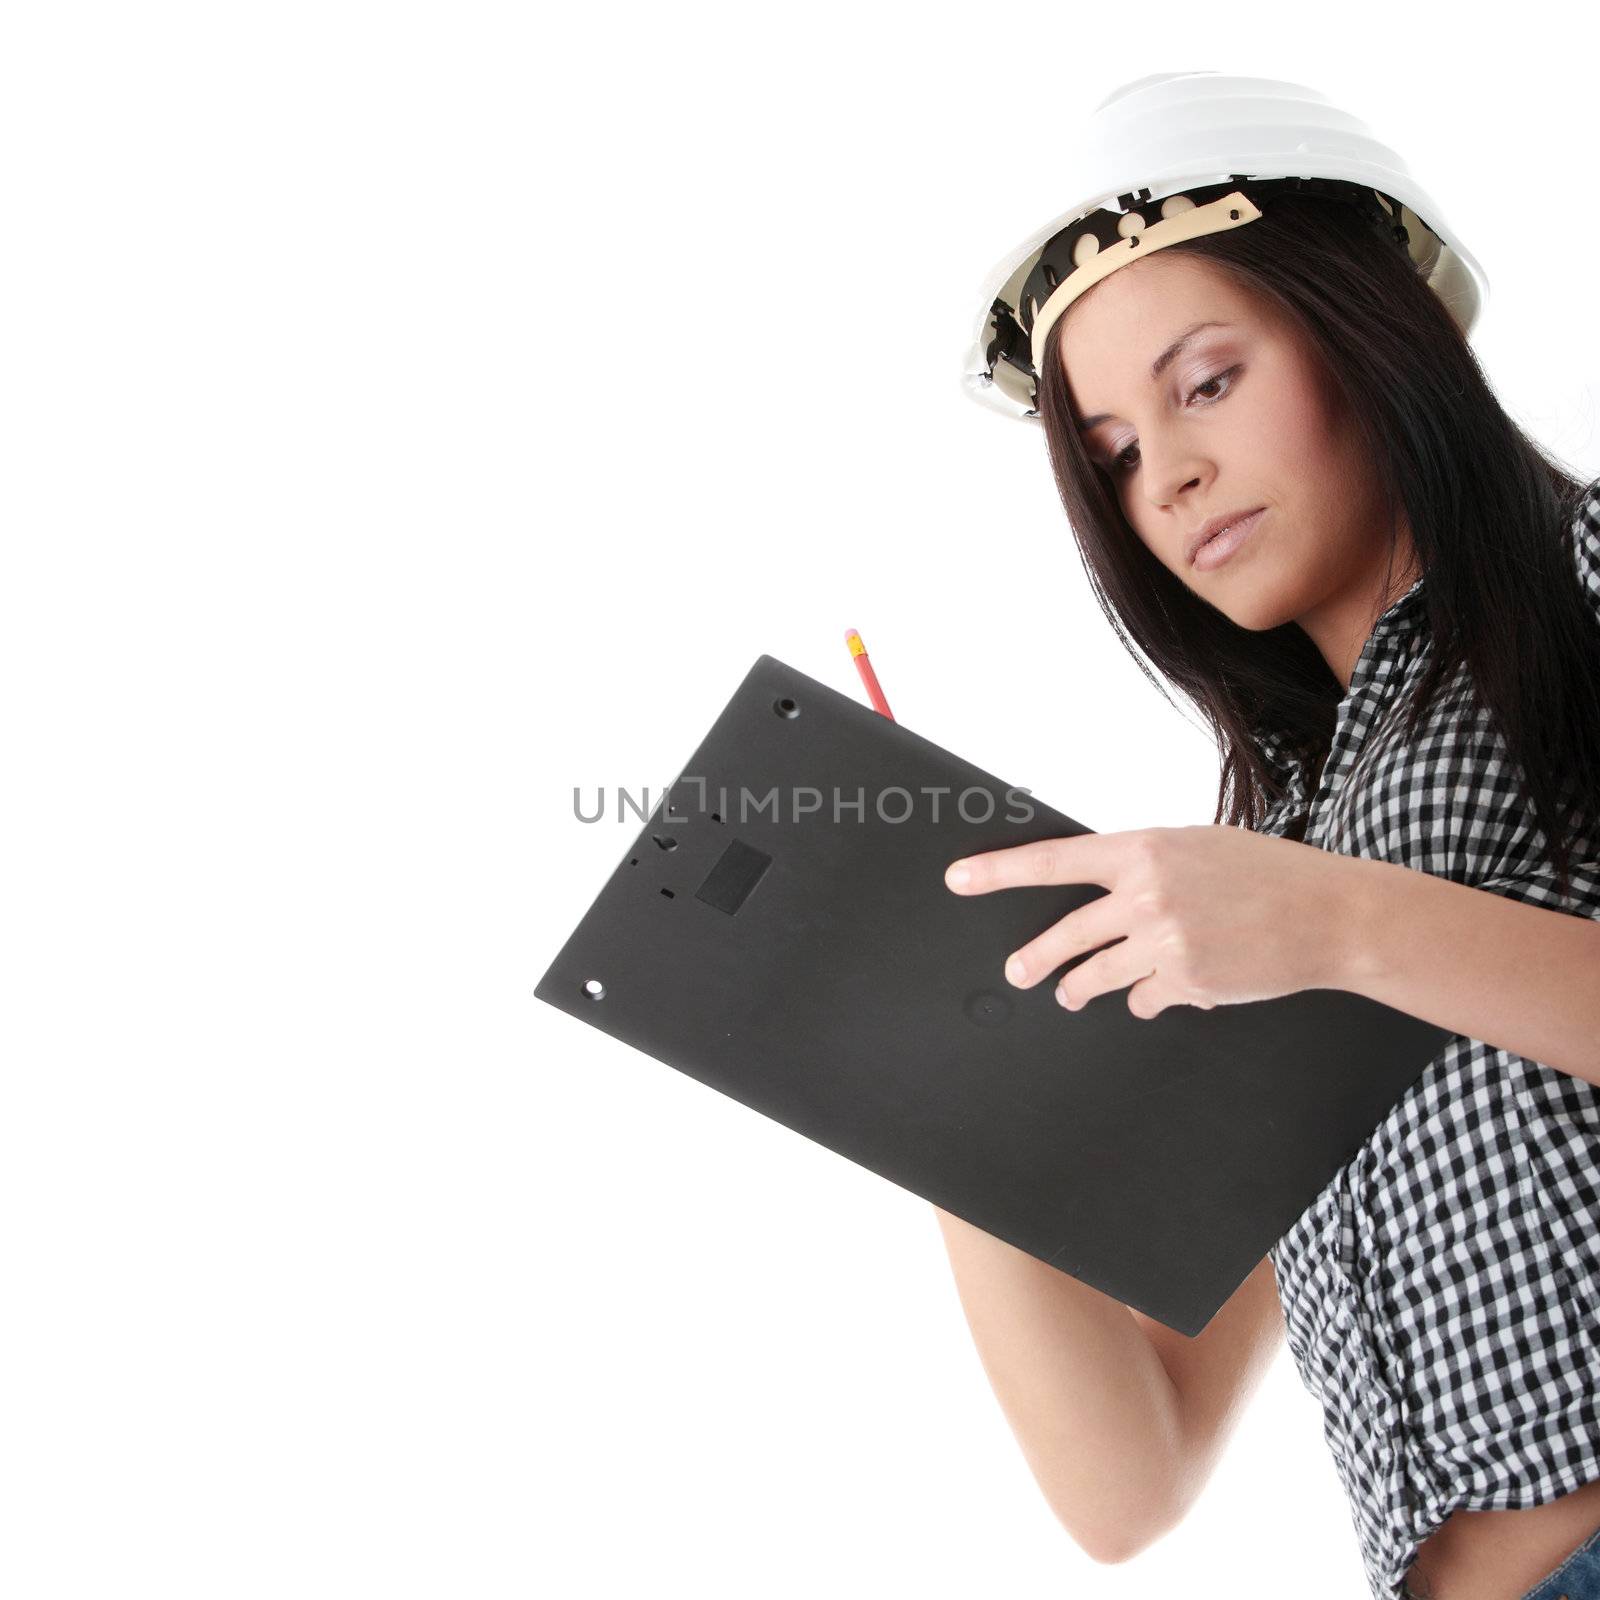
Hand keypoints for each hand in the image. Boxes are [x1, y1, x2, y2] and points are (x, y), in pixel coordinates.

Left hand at [944, 825, 1354, 1018]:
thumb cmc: (1262, 873)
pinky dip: (1147, 997)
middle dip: (1034, 959)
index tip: (958, 879)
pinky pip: (1142, 998)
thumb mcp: (1194, 847)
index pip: (1054, 861)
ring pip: (1095, 976)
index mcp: (1143, 849)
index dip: (999, 871)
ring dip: (1080, 989)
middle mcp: (1146, 895)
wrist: (1328, 914)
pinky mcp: (1184, 983)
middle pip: (1065, 934)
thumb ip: (1141, 868)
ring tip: (1072, 994)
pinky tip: (1164, 990)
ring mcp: (1163, 943)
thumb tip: (1098, 903)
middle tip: (1015, 973)